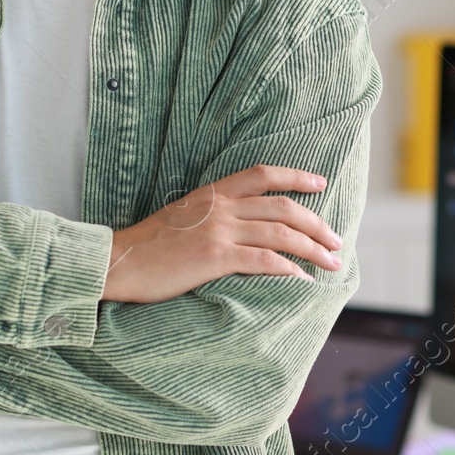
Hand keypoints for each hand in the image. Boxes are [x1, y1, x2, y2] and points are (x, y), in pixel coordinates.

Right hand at [103, 164, 342, 303]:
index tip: (321, 183)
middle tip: (337, 240)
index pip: (263, 174)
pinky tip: (303, 280)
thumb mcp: (183, 215)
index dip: (297, 176)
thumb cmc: (148, 245)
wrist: (117, 262)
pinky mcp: (214, 258)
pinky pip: (264, 262)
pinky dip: (289, 270)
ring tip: (332, 262)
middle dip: (316, 223)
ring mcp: (219, 231)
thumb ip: (213, 213)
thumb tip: (243, 225)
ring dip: (313, 249)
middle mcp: (221, 207)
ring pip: (281, 234)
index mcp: (213, 192)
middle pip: (283, 207)